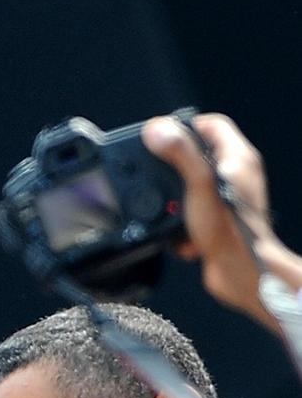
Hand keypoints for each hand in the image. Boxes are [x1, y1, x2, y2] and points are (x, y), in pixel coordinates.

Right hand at [141, 113, 299, 331]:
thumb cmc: (232, 229)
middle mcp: (235, 175)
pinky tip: (178, 229)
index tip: (162, 138)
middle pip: (197, 153)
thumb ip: (180, 152)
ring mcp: (227, 197)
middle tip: (157, 172)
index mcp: (238, 159)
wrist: (241, 272)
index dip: (184, 126)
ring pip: (190, 184)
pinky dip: (179, 219)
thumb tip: (157, 129)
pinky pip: (190, 209)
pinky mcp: (218, 218)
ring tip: (169, 207)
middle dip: (172, 166)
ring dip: (173, 197)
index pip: (211, 124)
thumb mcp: (199, 183)